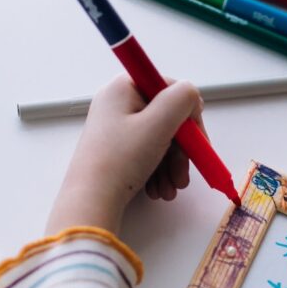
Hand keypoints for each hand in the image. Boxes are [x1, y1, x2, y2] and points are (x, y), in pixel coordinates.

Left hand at [45, 76, 205, 234]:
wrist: (89, 200)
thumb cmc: (119, 161)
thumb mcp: (158, 124)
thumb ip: (182, 99)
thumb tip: (191, 95)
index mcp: (124, 87)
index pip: (170, 90)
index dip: (188, 116)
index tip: (196, 142)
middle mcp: (118, 103)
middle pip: (166, 118)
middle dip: (180, 151)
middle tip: (183, 175)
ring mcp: (115, 126)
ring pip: (158, 139)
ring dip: (171, 166)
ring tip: (171, 190)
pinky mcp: (114, 147)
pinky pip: (146, 152)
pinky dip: (157, 170)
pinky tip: (158, 189)